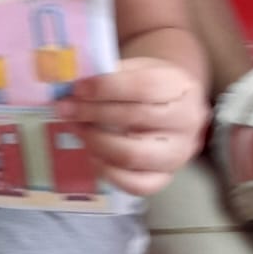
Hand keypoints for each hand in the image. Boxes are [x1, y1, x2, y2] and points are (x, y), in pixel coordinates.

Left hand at [64, 59, 207, 196]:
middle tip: (66, 108)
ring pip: (132, 155)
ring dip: (95, 141)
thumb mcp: (137, 68)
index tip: (78, 88)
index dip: (107, 87)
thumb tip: (71, 87)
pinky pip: (133, 184)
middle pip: (136, 119)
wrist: (174, 109)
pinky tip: (91, 153)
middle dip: (92, 113)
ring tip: (76, 129)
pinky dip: (106, 171)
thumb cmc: (149, 86)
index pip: (144, 87)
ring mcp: (178, 154)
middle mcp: (187, 122)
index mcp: (182, 87)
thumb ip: (109, 74)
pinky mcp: (165, 178)